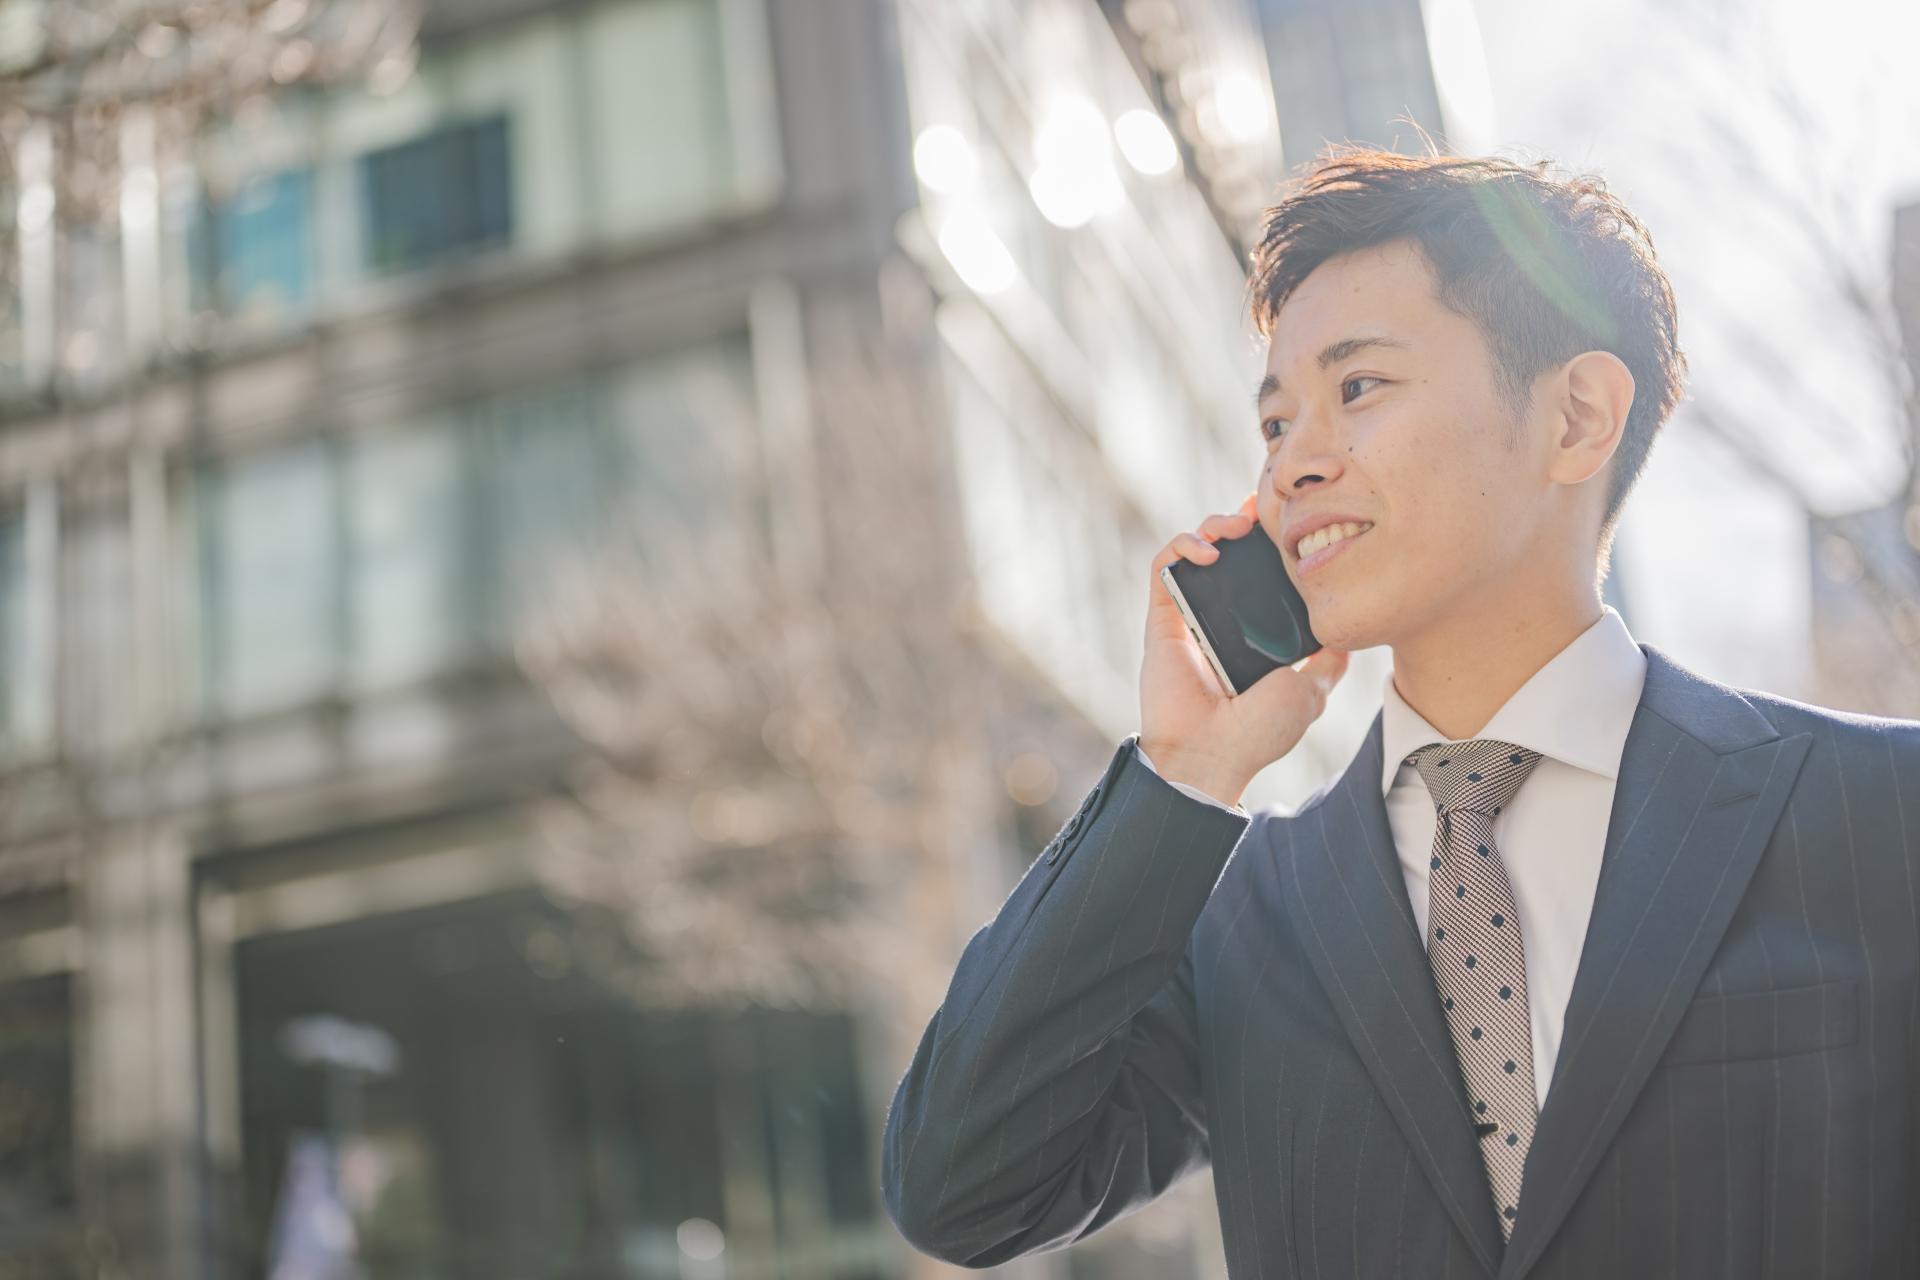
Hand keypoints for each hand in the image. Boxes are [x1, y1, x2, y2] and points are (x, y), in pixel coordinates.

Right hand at [1140, 492, 1349, 804]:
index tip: (1291, 516)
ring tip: (1235, 526)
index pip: (1263, 572)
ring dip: (1212, 524)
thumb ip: (1329, 660)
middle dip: (1243, 519)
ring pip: (1195, 549)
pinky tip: (1206, 548)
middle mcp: (1222, 618)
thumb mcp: (1311, 690)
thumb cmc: (1259, 731)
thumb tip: (1348, 631)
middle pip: (1230, 551)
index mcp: (1255, 632)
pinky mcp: (1163, 617)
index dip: (1273, 539)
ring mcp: (1191, 615)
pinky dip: (1181, 546)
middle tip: (1261, 507)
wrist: (1213, 755)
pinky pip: (1164, 567)